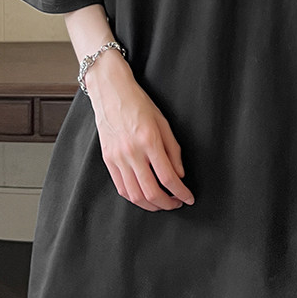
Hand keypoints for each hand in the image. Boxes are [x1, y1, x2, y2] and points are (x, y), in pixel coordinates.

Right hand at [84, 50, 194, 211]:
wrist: (111, 92)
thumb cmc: (138, 103)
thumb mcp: (163, 123)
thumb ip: (173, 151)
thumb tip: (179, 175)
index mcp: (149, 141)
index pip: (168, 177)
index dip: (181, 192)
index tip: (188, 198)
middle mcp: (132, 152)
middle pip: (151, 192)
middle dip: (167, 203)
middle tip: (176, 203)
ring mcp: (117, 158)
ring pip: (135, 195)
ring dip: (151, 205)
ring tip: (162, 203)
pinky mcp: (108, 160)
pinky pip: (121, 188)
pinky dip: (134, 198)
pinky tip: (144, 197)